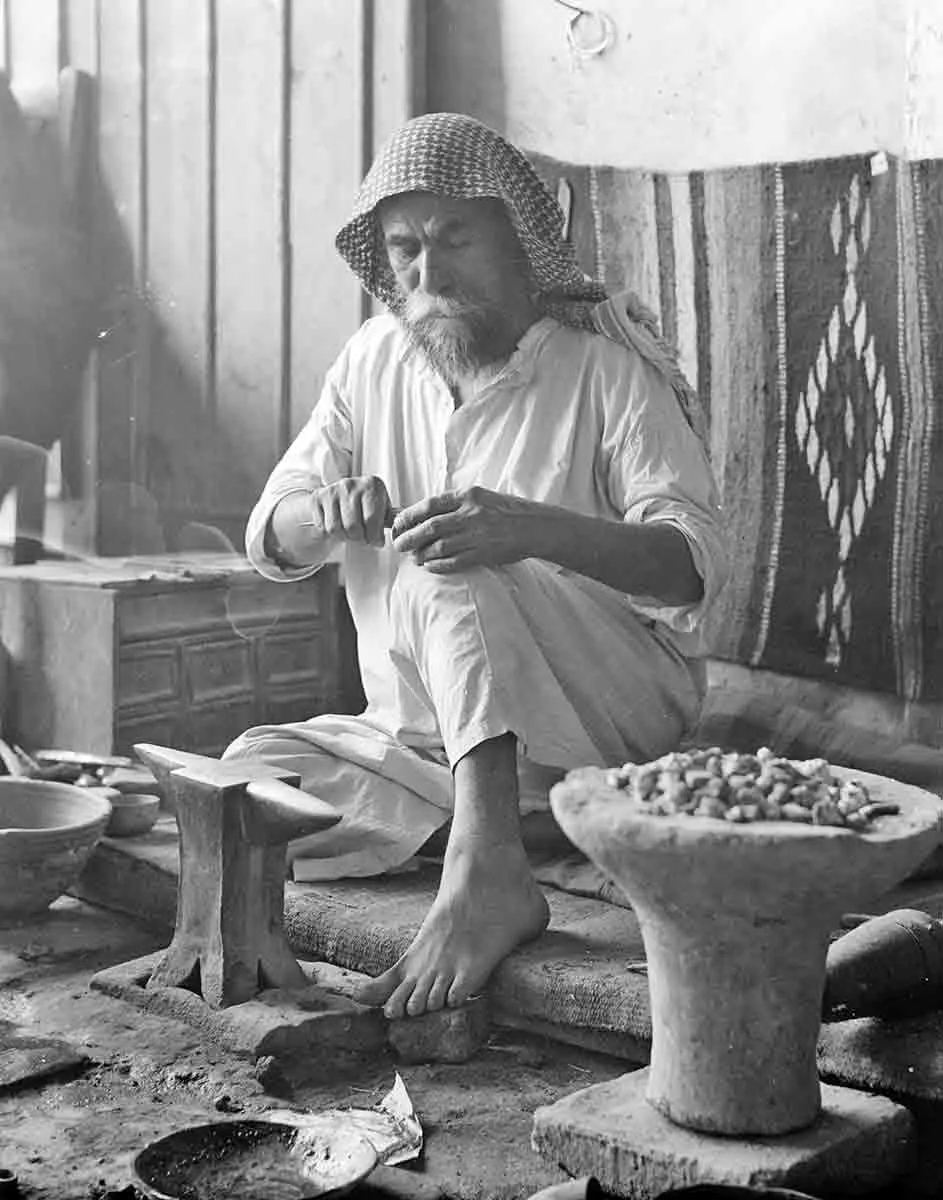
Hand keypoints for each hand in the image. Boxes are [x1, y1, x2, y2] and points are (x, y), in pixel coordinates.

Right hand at [308, 476, 395, 547]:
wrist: (338, 499)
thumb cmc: (366, 508)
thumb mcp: (382, 510)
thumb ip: (393, 520)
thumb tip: (406, 530)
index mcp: (373, 485)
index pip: (372, 520)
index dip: (374, 538)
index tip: (376, 541)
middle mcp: (351, 484)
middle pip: (354, 528)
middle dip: (359, 539)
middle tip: (362, 538)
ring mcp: (333, 489)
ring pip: (337, 529)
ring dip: (344, 538)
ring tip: (350, 532)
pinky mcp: (318, 498)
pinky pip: (324, 527)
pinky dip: (330, 533)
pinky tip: (337, 526)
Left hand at [391, 487, 537, 571]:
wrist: (535, 526)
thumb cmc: (506, 511)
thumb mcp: (481, 497)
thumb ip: (456, 504)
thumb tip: (425, 514)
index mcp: (468, 495)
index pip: (429, 505)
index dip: (409, 516)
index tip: (398, 524)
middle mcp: (471, 513)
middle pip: (430, 527)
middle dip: (409, 537)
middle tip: (399, 545)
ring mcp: (478, 534)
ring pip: (439, 546)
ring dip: (422, 554)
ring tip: (413, 558)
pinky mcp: (485, 553)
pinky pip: (455, 561)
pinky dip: (438, 565)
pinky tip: (429, 567)